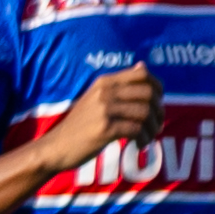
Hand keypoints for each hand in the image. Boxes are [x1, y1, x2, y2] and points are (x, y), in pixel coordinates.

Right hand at [29, 64, 164, 175]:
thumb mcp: (96, 98)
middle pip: (148, 94)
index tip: (157, 103)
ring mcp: (104, 110)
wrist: (55, 148)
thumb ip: (119, 84)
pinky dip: (144, 139)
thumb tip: (143, 65)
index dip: (157, 87)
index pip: (142, 75)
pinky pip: (137, 130)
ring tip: (148, 137)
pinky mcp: (104, 128)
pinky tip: (139, 145)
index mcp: (103, 83)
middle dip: (158, 111)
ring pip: (145, 113)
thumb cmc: (79, 125)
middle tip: (155, 124)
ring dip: (152, 128)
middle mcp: (104, 93)